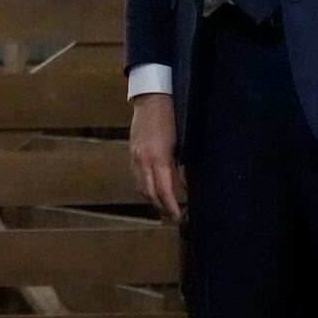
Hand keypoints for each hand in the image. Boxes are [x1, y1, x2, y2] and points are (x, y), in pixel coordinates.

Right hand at [129, 93, 182, 221]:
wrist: (151, 99)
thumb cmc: (171, 119)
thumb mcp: (182, 144)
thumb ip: (182, 167)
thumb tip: (185, 186)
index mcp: (158, 159)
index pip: (163, 191)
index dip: (170, 207)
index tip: (178, 218)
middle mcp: (143, 161)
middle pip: (149, 193)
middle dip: (161, 208)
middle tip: (173, 218)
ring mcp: (134, 157)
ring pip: (140, 187)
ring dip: (151, 200)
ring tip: (163, 208)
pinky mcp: (131, 153)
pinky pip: (135, 177)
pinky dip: (144, 188)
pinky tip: (152, 190)